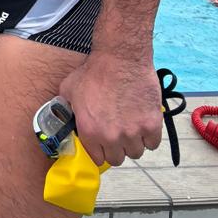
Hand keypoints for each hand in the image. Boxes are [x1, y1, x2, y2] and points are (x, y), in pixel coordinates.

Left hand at [58, 52, 161, 167]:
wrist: (120, 58)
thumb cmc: (95, 71)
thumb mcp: (69, 89)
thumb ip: (66, 108)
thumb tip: (63, 117)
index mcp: (89, 132)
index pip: (97, 158)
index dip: (100, 150)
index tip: (104, 142)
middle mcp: (111, 137)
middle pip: (117, 159)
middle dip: (117, 148)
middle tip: (118, 133)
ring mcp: (133, 133)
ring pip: (136, 152)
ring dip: (134, 143)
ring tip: (131, 127)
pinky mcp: (151, 125)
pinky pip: (153, 144)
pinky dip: (150, 136)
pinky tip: (144, 124)